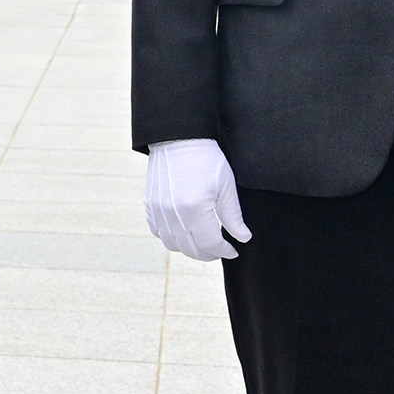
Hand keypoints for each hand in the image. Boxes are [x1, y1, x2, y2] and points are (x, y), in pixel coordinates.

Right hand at [144, 139, 249, 260]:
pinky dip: (171, 237)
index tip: (233, 251)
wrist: (178, 139)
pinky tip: (183, 230)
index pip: (211, 244)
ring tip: (202, 242)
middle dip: (208, 254)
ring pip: (173, 245)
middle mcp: (173, 215)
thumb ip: (233, 217)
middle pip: (191, 249)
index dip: (225, 251)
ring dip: (189, 248)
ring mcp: (159, 212)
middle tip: (220, 250)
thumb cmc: (206, 159)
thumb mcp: (226, 187)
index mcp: (195, 210)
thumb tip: (242, 238)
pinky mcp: (150, 206)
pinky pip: (158, 232)